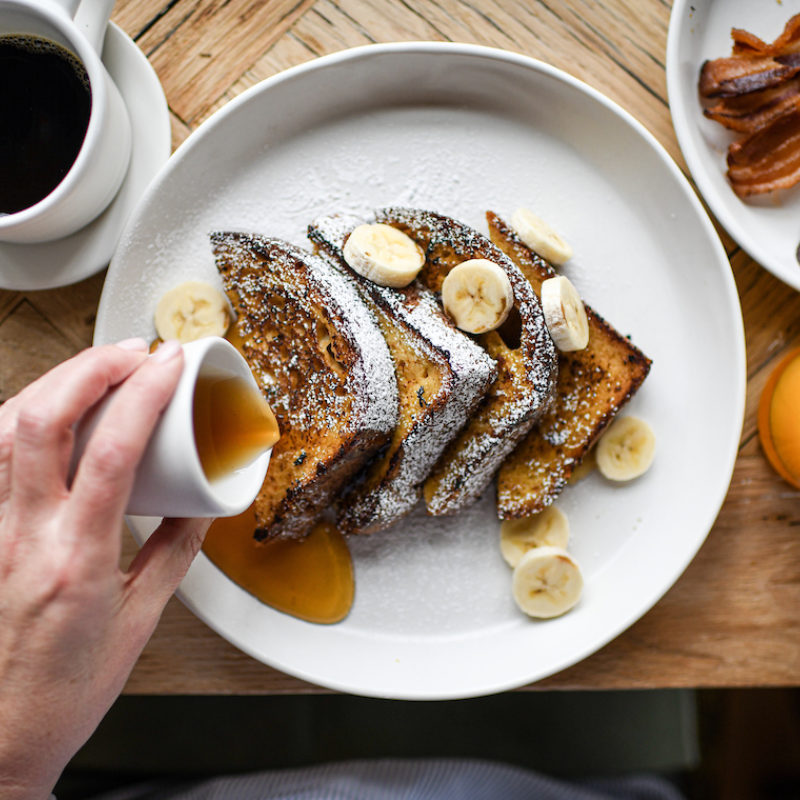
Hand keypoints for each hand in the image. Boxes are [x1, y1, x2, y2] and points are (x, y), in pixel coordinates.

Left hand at [0, 340, 210, 799]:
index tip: (170, 365)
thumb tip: (199, 506)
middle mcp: (21, 539)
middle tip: (129, 352)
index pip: (114, 450)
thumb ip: (174, 553)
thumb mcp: (140, 622)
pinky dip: (13, 418)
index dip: (146, 393)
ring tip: (91, 370)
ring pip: (0, 429)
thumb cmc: (63, 693)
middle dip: (90, 367)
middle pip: (42, 419)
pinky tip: (39, 410)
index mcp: (77, 560)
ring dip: (49, 384)